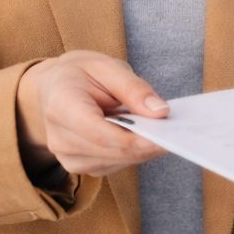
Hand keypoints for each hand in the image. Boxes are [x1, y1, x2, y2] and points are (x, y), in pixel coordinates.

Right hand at [16, 50, 168, 178]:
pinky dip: (134, 151)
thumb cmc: (81, 74)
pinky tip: (144, 135)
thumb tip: (161, 113)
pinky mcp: (80, 166)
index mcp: (61, 106)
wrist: (54, 88)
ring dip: (143, 148)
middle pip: (114, 151)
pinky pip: (115, 164)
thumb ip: (134, 89)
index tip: (170, 134)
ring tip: (161, 129)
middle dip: (148, 143)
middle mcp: (60, 138)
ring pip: (118, 161)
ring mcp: (68, 157)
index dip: (138, 139)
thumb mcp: (107, 67)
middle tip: (179, 131)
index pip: (102, 134)